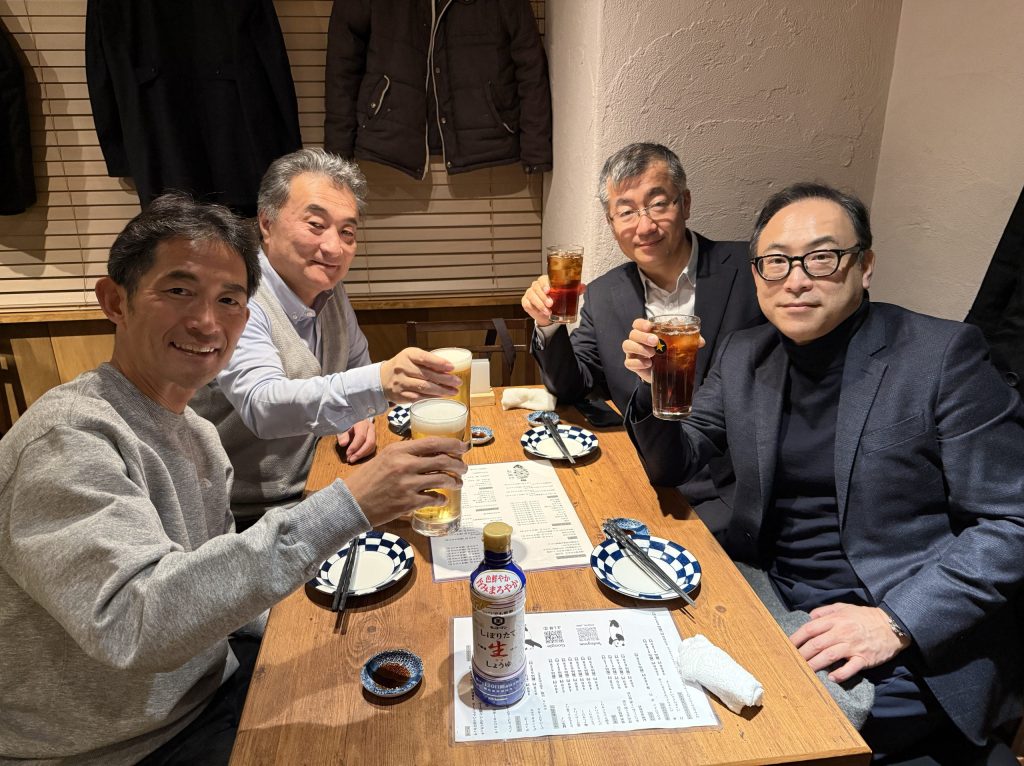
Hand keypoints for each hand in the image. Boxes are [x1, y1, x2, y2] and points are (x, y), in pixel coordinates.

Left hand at [337, 419, 375, 463]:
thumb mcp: (342, 428)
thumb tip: (343, 444)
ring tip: (353, 459)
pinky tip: (357, 457)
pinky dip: (365, 454)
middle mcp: (370, 427)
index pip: (361, 436)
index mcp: (362, 423)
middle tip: (351, 460)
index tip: (348, 453)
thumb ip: (342, 435)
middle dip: (360, 453)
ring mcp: (374, 433)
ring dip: (362, 455)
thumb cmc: (346, 425)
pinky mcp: (374, 439)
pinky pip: (372, 448)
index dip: (355, 446)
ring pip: (372, 446)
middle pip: (370, 442)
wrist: (353, 420)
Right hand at [343, 437, 468, 527]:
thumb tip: (428, 451)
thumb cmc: (367, 480)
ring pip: (442, 479)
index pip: (433, 443)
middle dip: (459, 465)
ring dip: (454, 482)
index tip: (463, 447)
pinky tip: (442, 499)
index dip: (453, 445)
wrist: (351, 502)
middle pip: (443, 460)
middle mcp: (404, 464)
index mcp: (399, 450)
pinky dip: (441, 498)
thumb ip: (405, 453)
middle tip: (463, 468)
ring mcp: (407, 484)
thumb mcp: (384, 458)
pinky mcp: (408, 502)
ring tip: (457, 484)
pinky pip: (433, 498)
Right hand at [380, 347, 460, 403]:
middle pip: (427, 375)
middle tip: (457, 382)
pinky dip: (431, 397)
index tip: (451, 367)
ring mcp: (400, 382)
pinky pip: (418, 397)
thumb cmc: (403, 366)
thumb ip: (428, 361)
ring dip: (441, 390)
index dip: (439, 363)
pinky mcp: (400, 395)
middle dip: (445, 379)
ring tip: (453, 391)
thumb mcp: (412, 357)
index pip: (424, 358)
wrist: (382, 378)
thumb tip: (449, 369)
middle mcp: (402, 368)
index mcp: (408, 355)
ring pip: (424, 387)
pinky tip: (440, 397)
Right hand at [520, 274, 586, 327]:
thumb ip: (574, 290)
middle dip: (543, 296)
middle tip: (551, 304)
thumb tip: (583, 287)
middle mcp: (536, 286)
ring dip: (540, 304)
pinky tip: (540, 312)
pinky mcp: (526, 302)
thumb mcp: (566, 295)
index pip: (543, 279)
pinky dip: (534, 309)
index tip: (549, 290)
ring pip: (532, 296)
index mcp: (545, 281)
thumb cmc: (557, 301)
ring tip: (548, 311)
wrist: (549, 314)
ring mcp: (530, 293)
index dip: (545, 283)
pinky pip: (527, 304)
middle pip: (536, 288)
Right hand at [622, 318, 705, 384]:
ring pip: (627, 345)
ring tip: (652, 354)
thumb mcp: (677, 346)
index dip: (641, 324)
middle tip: (655, 341)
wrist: (663, 373)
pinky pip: (628, 362)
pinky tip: (648, 364)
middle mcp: (637, 340)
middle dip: (643, 336)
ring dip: (639, 348)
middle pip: (632, 334)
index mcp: (646, 332)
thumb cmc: (668, 354)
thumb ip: (688, 341)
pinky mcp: (632, 364)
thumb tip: (701, 341)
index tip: (650, 326)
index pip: (638, 323)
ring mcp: (633, 352)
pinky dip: (638, 363)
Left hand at [789, 603, 910, 682]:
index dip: (796, 638)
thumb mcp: (844, 607)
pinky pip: (851, 668)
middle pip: (816, 644)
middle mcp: (842, 632)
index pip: (810, 629)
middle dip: (801, 654)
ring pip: (829, 656)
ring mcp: (853, 646)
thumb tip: (810, 617)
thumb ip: (826, 611)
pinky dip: (840, 674)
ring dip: (815, 665)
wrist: (892, 626)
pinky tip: (831, 678)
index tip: (787, 646)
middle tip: (792, 662)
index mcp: (836, 620)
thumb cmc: (866, 617)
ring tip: (805, 671)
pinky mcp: (864, 658)